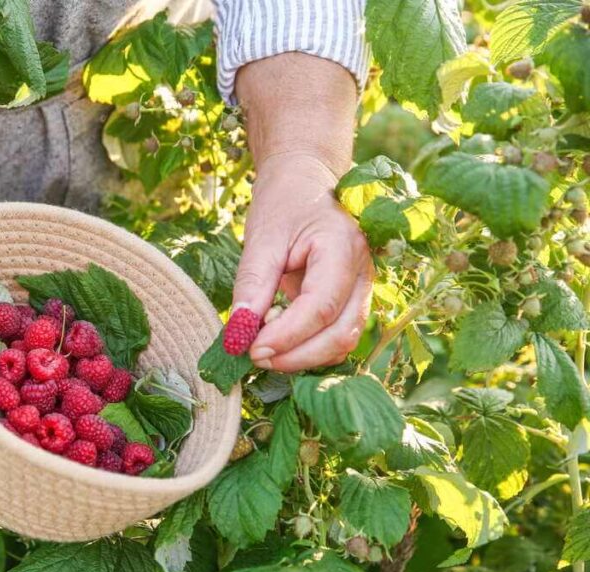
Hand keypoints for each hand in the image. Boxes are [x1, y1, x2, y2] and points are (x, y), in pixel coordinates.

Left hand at [231, 53, 368, 371]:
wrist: (307, 183)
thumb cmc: (285, 203)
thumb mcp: (262, 237)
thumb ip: (252, 284)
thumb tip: (238, 334)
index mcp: (344, 248)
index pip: (321, 306)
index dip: (288, 335)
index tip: (251, 348)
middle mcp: (364, 273)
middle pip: (340, 332)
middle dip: (296, 355)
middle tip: (253, 356)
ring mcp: (363, 290)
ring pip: (343, 341)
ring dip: (303, 358)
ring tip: (261, 350)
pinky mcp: (352, 302)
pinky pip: (336, 337)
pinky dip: (309, 351)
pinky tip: (279, 344)